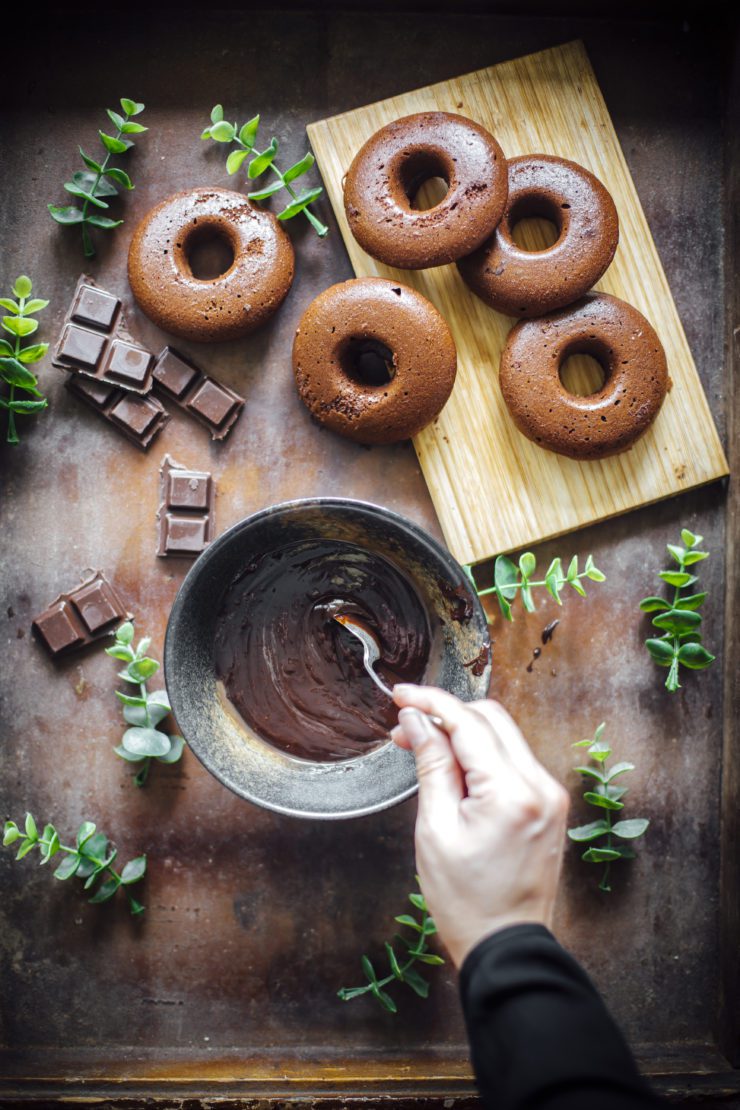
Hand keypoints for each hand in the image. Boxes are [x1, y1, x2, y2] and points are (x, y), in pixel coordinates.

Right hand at [391, 685, 568, 968]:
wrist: (506, 947)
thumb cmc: (466, 900)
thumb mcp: (436, 829)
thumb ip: (431, 765)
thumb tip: (417, 722)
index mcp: (512, 792)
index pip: (469, 723)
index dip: (431, 703)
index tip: (401, 696)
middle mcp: (540, 785)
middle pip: (491, 719)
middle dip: (446, 715)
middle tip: (405, 728)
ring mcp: (549, 795)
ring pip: (502, 737)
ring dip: (462, 734)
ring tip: (422, 750)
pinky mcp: (547, 805)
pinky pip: (512, 762)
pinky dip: (480, 756)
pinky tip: (452, 769)